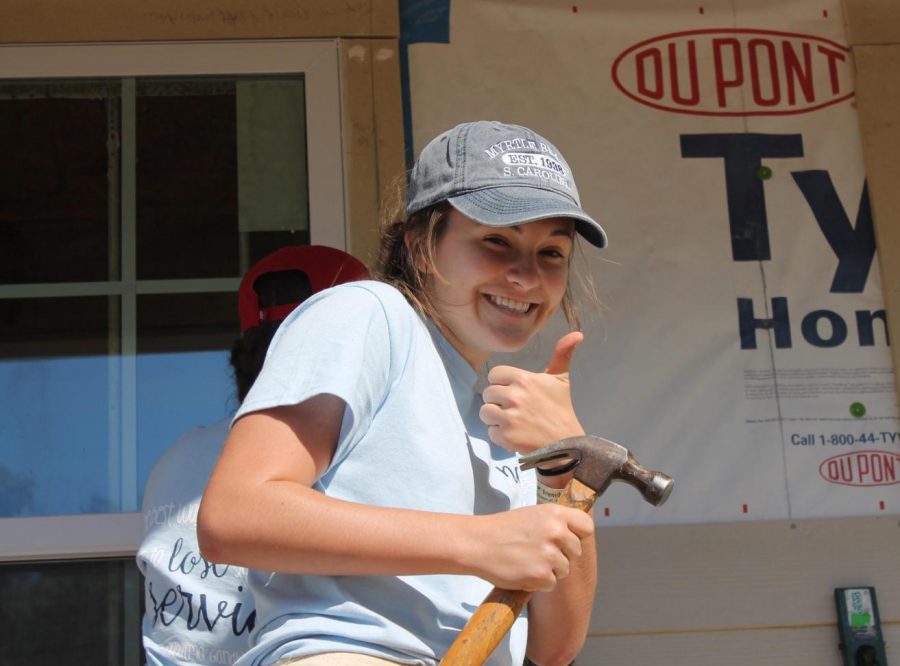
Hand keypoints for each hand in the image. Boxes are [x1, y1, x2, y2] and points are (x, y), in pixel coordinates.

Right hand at [470, 504, 594, 591]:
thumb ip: (555, 523)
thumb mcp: (533, 515)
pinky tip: (523, 571)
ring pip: (565, 570)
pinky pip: (551, 584)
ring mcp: (549, 554)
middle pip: (576, 551)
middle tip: (539, 552)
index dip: (578, 535)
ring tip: (528, 561)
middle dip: (562, 555)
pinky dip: (538, 582)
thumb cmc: (504, 529)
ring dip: (549, 570)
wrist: (478, 543)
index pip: (586, 527)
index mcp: (555, 513)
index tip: (567, 540)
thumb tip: (575, 535)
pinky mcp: (541, 574)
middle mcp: (556, 532)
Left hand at [479, 331, 585, 453]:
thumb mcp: (561, 380)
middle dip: (499, 401)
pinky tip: (515, 434)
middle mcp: (514, 396)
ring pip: (485, 412)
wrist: (567, 443)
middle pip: (488, 393)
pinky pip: (490, 432)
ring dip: (496, 418)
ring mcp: (508, 417)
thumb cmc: (561, 409)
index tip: (514, 392)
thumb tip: (577, 333)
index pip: (494, 375)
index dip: (502, 384)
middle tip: (516, 409)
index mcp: (524, 379)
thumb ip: (562, 354)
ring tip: (513, 421)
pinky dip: (500, 435)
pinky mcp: (505, 436)